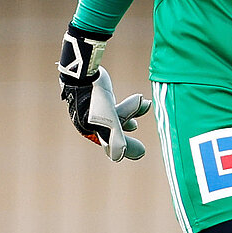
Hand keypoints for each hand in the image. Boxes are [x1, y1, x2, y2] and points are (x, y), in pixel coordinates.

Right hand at [58, 24, 151, 161]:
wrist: (84, 75)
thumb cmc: (95, 100)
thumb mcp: (108, 121)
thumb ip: (115, 138)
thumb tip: (118, 157)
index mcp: (90, 130)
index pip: (110, 145)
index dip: (126, 150)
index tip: (140, 153)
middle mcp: (92, 122)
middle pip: (114, 134)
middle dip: (129, 139)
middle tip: (142, 151)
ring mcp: (97, 110)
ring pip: (118, 118)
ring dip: (134, 113)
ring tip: (146, 106)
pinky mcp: (102, 98)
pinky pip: (117, 107)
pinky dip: (129, 106)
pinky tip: (141, 100)